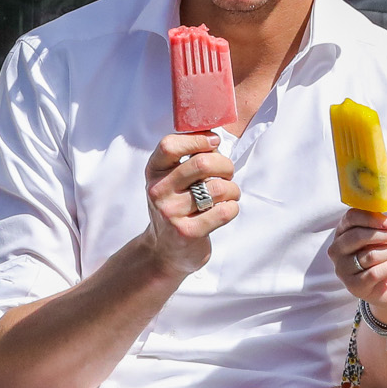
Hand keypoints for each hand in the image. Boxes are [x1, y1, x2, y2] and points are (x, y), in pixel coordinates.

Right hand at [136, 132, 238, 278]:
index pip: (170, 145)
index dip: (198, 139)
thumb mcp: (170, 180)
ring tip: (229, 194)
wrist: (164, 251)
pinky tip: (225, 210)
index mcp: (154, 172)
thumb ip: (187, 158)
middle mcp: (158, 191)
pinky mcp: (188, 233)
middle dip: (225, 165)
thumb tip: (213, 136)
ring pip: (218, 188)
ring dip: (233, 189)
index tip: (214, 142)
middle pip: (201, 163)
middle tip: (227, 172)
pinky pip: (225, 211)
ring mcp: (171, 213)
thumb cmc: (176, 207)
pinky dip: (232, 208)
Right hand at [331, 210, 386, 314]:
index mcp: (341, 233)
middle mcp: (337, 250)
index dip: (372, 218)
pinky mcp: (352, 286)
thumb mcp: (382, 238)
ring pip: (370, 255)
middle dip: (386, 235)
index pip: (351, 218)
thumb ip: (382, 228)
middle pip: (358, 236)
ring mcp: (342, 269)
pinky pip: (374, 273)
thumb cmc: (384, 257)